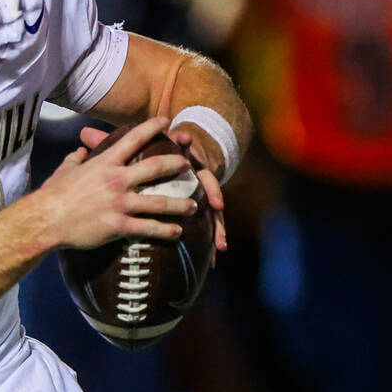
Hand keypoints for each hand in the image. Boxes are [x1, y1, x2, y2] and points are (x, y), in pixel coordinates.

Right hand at [33, 116, 196, 249]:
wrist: (45, 219)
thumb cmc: (53, 193)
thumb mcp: (65, 169)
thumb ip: (76, 158)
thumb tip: (80, 150)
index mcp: (104, 163)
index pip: (133, 139)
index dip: (152, 128)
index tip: (166, 122)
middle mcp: (117, 180)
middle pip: (156, 168)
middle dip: (176, 164)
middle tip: (189, 165)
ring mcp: (120, 203)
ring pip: (160, 201)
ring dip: (181, 203)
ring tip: (194, 206)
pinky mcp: (119, 225)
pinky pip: (149, 228)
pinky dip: (166, 230)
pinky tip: (178, 232)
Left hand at [169, 123, 226, 257]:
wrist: (176, 148)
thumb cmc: (170, 147)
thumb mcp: (174, 143)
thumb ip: (179, 141)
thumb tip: (183, 135)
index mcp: (196, 171)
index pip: (209, 181)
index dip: (213, 192)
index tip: (218, 204)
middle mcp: (201, 185)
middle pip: (214, 205)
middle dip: (218, 222)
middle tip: (221, 240)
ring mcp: (199, 196)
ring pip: (212, 216)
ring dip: (216, 232)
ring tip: (220, 249)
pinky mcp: (195, 206)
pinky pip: (203, 223)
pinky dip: (208, 237)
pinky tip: (210, 257)